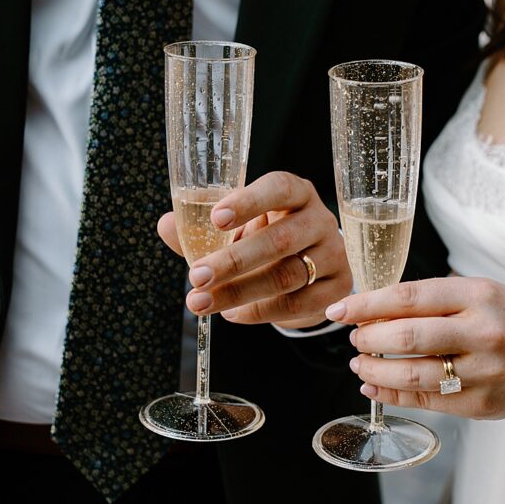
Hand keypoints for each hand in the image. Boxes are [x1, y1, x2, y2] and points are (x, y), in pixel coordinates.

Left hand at [158, 172, 351, 328]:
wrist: (309, 270)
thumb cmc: (265, 240)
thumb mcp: (237, 229)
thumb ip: (201, 229)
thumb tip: (165, 225)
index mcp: (296, 193)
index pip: (279, 188)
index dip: (249, 202)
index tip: (216, 219)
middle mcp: (319, 219)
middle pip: (280, 239)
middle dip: (233, 261)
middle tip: (196, 277)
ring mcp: (334, 253)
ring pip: (287, 275)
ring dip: (240, 293)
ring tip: (203, 303)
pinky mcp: (339, 286)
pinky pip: (300, 304)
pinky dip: (263, 313)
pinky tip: (235, 315)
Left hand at [325, 277, 504, 418]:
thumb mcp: (478, 293)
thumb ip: (432, 300)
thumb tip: (371, 309)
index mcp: (478, 296)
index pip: (408, 298)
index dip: (366, 304)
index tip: (340, 309)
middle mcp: (483, 333)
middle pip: (406, 338)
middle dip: (368, 338)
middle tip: (355, 337)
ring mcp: (484, 372)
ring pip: (412, 374)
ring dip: (375, 370)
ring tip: (360, 363)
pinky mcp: (481, 405)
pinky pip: (425, 400)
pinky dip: (391, 394)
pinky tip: (374, 387)